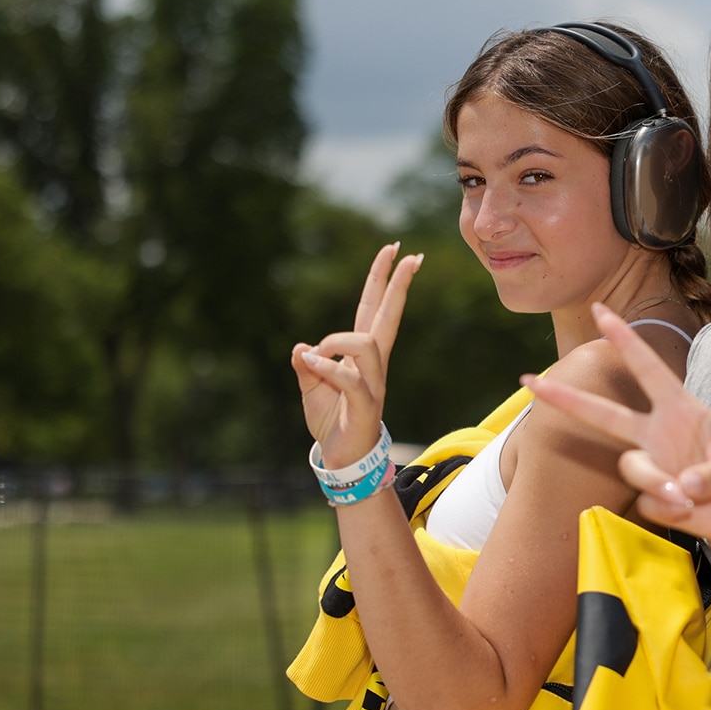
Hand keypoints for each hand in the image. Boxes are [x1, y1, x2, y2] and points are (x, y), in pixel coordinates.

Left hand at [290, 243, 421, 468]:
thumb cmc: (331, 421)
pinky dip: (327, 368)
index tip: (395, 251)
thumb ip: (306, 366)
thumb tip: (300, 348)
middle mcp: (374, 364)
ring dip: (337, 341)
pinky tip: (311, 366)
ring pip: (366, 345)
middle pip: (388, 317)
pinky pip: (349, 378)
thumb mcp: (311, 388)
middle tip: (410, 255)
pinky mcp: (367, 404)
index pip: (375, 309)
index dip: (382, 280)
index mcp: (362, 355)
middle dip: (397, 285)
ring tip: (317, 353)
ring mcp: (374, 382)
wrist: (342, 458)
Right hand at [521, 303, 710, 546]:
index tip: (600, 311)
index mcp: (682, 409)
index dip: (625, 340)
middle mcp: (660, 434)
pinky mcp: (657, 498)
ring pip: (631, 467)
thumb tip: (681, 487)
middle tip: (529, 383)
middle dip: (567, 399)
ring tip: (688, 497)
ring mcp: (656, 466)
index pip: (648, 369)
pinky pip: (648, 502)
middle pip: (605, 413)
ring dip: (655, 483)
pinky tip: (692, 510)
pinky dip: (668, 508)